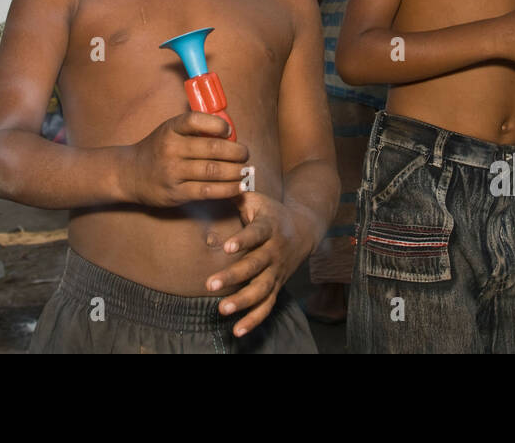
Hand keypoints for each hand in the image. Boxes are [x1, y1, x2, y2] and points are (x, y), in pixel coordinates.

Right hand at [122, 110, 247, 206]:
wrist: (131, 174)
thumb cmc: (159, 149)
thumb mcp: (171, 131)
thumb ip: (196, 129)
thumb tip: (231, 134)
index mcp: (171, 129)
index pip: (196, 120)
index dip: (217, 125)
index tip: (230, 131)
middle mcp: (171, 149)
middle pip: (212, 149)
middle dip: (236, 152)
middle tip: (245, 154)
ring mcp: (173, 172)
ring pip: (213, 171)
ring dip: (236, 171)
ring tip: (245, 171)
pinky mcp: (176, 193)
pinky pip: (208, 191)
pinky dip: (227, 189)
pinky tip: (238, 187)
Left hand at [204, 192, 307, 336]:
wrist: (303, 229)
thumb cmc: (270, 213)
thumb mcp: (257, 200)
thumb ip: (235, 196)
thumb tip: (213, 184)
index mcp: (269, 227)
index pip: (256, 234)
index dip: (242, 240)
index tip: (226, 248)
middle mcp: (274, 252)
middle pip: (255, 266)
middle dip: (234, 276)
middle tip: (210, 284)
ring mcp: (276, 271)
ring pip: (262, 289)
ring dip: (242, 301)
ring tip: (222, 309)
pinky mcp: (276, 286)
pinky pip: (267, 306)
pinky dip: (254, 320)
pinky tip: (237, 331)